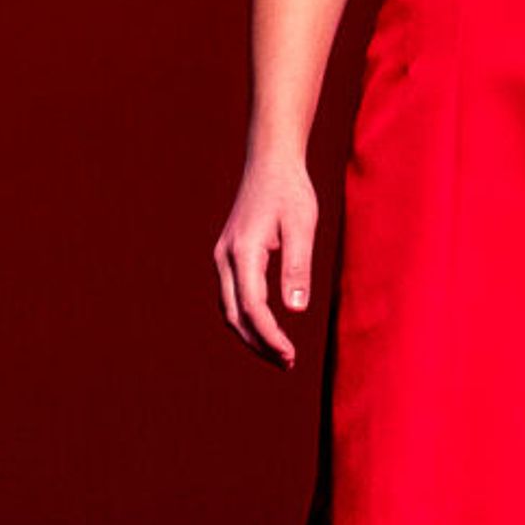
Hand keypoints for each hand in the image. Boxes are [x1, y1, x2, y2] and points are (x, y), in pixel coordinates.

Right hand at [217, 155, 323, 368]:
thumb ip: (297, 268)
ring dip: (251, 334)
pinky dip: (246, 318)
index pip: (253, 308)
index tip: (291, 355)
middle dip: (259, 344)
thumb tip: (295, 310)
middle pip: (235, 316)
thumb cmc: (289, 191)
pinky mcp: (228, 255)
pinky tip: (266, 327)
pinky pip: (231, 296)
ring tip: (279, 353)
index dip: (270, 336)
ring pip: (229, 309)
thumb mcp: (301, 226)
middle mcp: (225, 258)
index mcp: (243, 252)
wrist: (270, 162)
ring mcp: (223, 257)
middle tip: (287, 362)